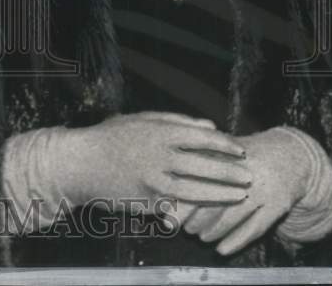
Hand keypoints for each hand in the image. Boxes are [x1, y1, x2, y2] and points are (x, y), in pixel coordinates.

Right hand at [59, 111, 250, 210]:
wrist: (82, 163)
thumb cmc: (111, 136)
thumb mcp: (141, 120)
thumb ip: (176, 121)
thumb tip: (210, 127)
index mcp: (160, 132)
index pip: (202, 138)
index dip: (225, 145)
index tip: (240, 150)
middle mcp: (160, 156)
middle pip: (204, 166)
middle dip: (230, 173)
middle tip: (249, 176)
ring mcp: (154, 181)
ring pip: (196, 190)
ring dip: (221, 194)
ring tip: (239, 196)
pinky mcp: (148, 201)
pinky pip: (178, 206)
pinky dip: (197, 209)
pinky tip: (211, 211)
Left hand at [178, 127, 310, 254]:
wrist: (290, 155)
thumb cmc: (243, 157)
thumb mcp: (221, 150)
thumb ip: (194, 165)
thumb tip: (165, 194)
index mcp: (226, 154)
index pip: (196, 179)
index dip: (180, 200)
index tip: (166, 215)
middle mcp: (244, 170)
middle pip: (214, 198)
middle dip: (196, 217)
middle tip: (185, 228)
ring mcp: (263, 188)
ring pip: (233, 214)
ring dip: (214, 230)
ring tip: (201, 236)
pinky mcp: (278, 204)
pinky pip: (256, 227)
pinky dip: (237, 241)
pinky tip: (222, 250)